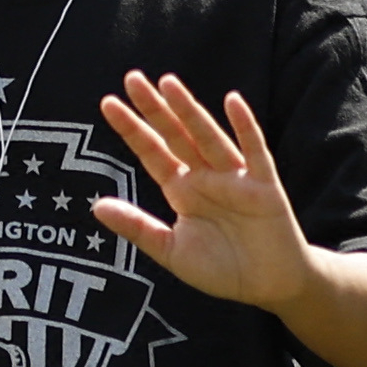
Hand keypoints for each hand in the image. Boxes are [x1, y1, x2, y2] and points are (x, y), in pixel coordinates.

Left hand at [91, 73, 318, 310]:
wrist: (271, 287)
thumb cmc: (223, 269)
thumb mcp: (172, 252)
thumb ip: (138, 228)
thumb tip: (94, 206)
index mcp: (182, 190)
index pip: (152, 152)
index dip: (132, 129)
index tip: (108, 103)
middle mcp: (205, 177)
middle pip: (175, 136)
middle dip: (154, 108)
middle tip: (131, 78)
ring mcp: (235, 178)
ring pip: (207, 137)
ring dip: (189, 111)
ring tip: (168, 83)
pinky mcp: (264, 186)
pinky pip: (254, 152)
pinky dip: (245, 126)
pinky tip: (232, 101)